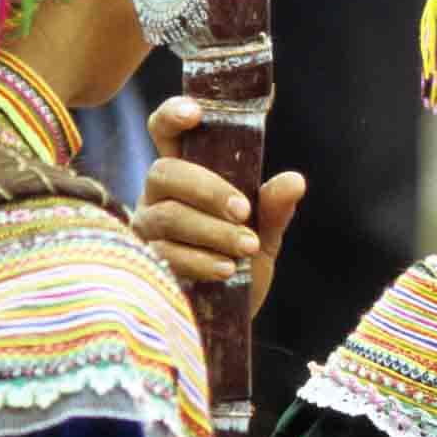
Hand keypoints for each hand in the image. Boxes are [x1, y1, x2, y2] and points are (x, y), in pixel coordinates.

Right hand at [132, 96, 305, 317]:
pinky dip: (200, 259)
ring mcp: (145, 230)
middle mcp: (157, 198)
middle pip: (164, 172)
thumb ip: (274, 208)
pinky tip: (226, 270)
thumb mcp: (265, 236)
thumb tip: (294, 181)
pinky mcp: (143, 265)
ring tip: (246, 247)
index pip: (165, 133)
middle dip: (207, 188)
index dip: (173, 115)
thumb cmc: (240, 267)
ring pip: (167, 215)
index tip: (196, 113)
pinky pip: (164, 253)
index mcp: (185, 177)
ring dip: (212, 230)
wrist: (227, 323)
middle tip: (243, 210)